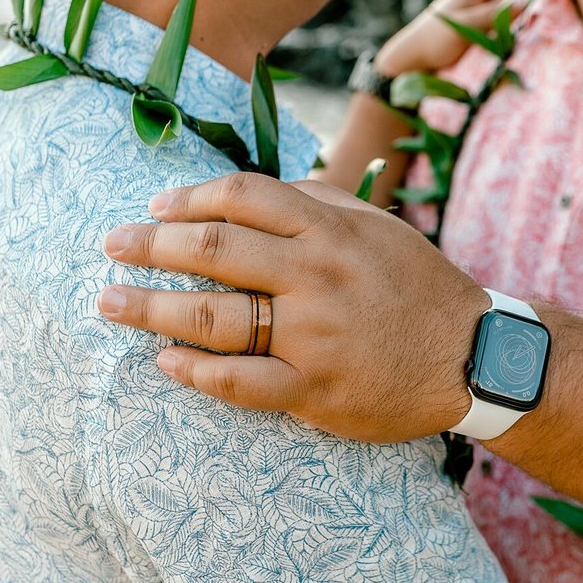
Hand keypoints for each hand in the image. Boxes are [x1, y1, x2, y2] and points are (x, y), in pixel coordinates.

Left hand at [100, 172, 485, 437]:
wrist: (472, 356)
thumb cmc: (418, 285)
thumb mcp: (376, 225)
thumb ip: (316, 202)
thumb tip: (248, 194)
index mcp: (331, 229)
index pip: (243, 197)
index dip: (190, 197)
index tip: (156, 205)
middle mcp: (317, 275)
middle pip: (214, 250)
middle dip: (150, 245)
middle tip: (111, 246)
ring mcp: (314, 335)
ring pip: (214, 316)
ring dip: (151, 307)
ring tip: (111, 302)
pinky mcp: (314, 388)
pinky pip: (238, 381)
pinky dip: (194, 371)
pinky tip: (164, 361)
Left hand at [375, 0, 544, 77]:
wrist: (411, 57)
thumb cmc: (437, 40)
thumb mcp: (468, 25)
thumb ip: (497, 13)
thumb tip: (529, 2)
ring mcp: (477, 2)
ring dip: (530, 0)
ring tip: (557, 6)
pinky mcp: (475, 17)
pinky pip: (504, 10)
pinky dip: (518, 13)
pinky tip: (530, 23)